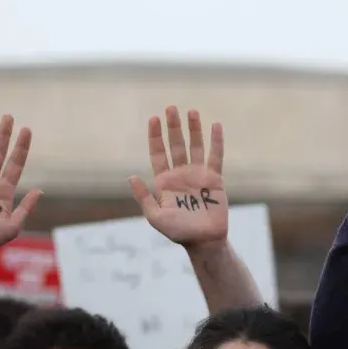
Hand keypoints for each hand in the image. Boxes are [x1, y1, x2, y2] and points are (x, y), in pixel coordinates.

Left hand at [130, 106, 227, 246]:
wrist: (203, 241)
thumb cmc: (178, 232)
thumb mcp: (156, 217)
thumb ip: (144, 198)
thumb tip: (131, 176)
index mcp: (164, 181)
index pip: (158, 153)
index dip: (155, 136)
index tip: (154, 118)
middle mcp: (180, 173)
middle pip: (176, 144)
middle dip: (173, 127)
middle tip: (171, 108)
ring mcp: (198, 174)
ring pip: (195, 146)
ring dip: (193, 129)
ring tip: (191, 111)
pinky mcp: (214, 179)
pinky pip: (215, 156)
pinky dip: (216, 141)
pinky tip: (215, 125)